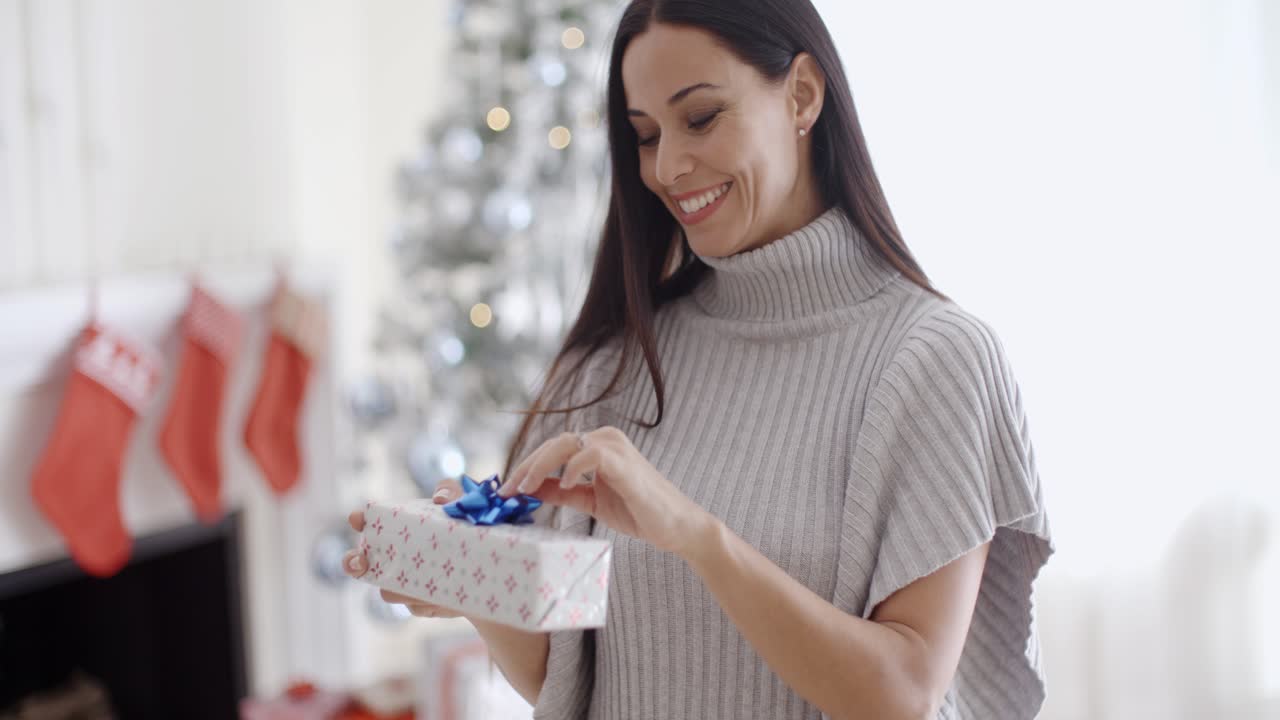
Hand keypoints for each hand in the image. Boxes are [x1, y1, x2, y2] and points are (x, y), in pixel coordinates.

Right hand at [342, 477, 466, 618]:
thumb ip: (453, 492)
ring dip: (402, 588)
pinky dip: (430, 603)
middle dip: (356, 563)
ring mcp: (406, 583)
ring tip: (427, 582)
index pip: (370, 521)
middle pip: (361, 564)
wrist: (494, 564)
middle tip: (364, 561)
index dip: (360, 519)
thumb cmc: (472, 526)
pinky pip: (418, 608)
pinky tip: (447, 598)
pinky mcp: (423, 604)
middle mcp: (395, 556)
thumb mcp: (467, 504)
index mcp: (399, 527)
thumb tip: (440, 500)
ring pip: (390, 592)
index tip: (358, 519)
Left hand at [496, 427, 713, 555]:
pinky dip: (573, 468)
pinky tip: (565, 485)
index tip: (505, 489)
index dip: (526, 467)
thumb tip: (528, 489)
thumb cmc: (638, 511)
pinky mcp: (624, 462)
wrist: (675, 527)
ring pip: (566, 444)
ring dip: (540, 466)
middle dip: (526, 467)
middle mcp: (605, 439)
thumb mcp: (590, 500)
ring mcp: (616, 447)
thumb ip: (562, 491)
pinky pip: (591, 455)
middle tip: (507, 490)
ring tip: (525, 488)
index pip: (553, 449)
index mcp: (597, 446)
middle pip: (554, 443)